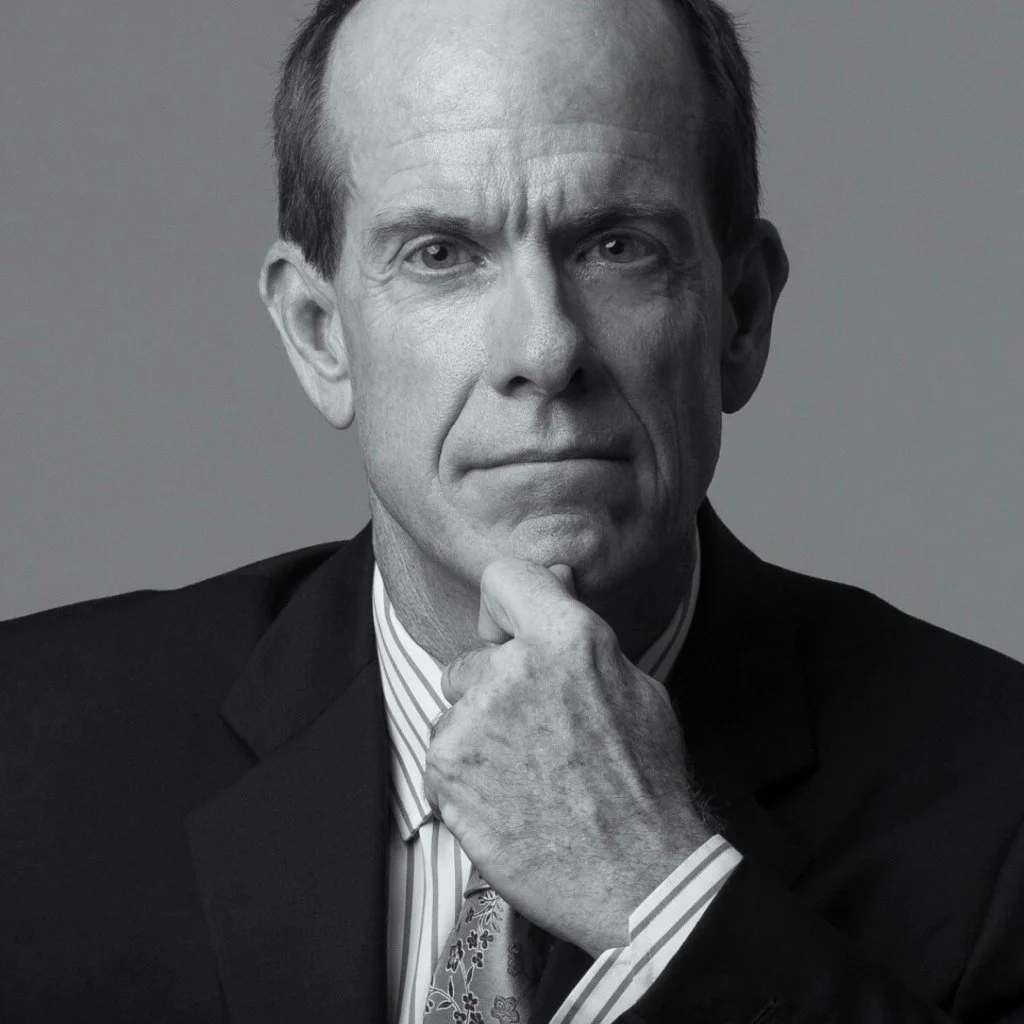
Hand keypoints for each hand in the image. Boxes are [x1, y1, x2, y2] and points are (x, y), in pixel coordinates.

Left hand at [423, 557, 712, 956]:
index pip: (503, 577)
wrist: (637, 877)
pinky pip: (442, 753)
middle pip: (473, 657)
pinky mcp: (446, 770)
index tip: (510, 636)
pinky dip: (465, 775)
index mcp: (567, 637)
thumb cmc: (644, 785)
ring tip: (528, 774)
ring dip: (479, 733)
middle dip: (494, 687)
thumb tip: (555, 577)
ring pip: (456, 709)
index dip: (506, 609)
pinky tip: (508, 799)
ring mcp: (474, 720)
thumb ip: (580, 629)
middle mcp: (513, 669)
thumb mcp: (634, 687)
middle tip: (539, 734)